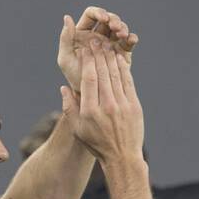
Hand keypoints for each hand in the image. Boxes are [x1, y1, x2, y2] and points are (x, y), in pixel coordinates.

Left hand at [58, 6, 137, 92]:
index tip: (104, 19)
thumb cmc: (73, 76)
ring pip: (119, 28)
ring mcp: (110, 42)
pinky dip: (131, 38)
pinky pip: (127, 42)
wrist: (88, 92)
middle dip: (114, 20)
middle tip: (115, 27)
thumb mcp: (65, 58)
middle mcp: (98, 34)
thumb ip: (65, 38)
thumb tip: (67, 17)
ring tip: (122, 34)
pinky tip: (132, 39)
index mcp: (83, 32)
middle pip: (108, 19)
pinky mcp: (120, 52)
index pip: (92, 15)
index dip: (99, 13)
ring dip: (123, 27)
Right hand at [61, 41, 143, 164]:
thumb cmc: (97, 144)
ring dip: (111, 57)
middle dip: (98, 55)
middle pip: (102, 74)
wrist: (122, 157)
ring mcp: (122, 105)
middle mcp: (106, 106)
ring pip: (115, 75)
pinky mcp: (134, 106)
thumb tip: (63, 88)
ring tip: (106, 45)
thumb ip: (70, 108)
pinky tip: (119, 59)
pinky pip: (127, 82)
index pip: (88, 80)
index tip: (84, 50)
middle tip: (95, 41)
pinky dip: (123, 69)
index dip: (87, 62)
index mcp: (90, 112)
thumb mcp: (78, 129)